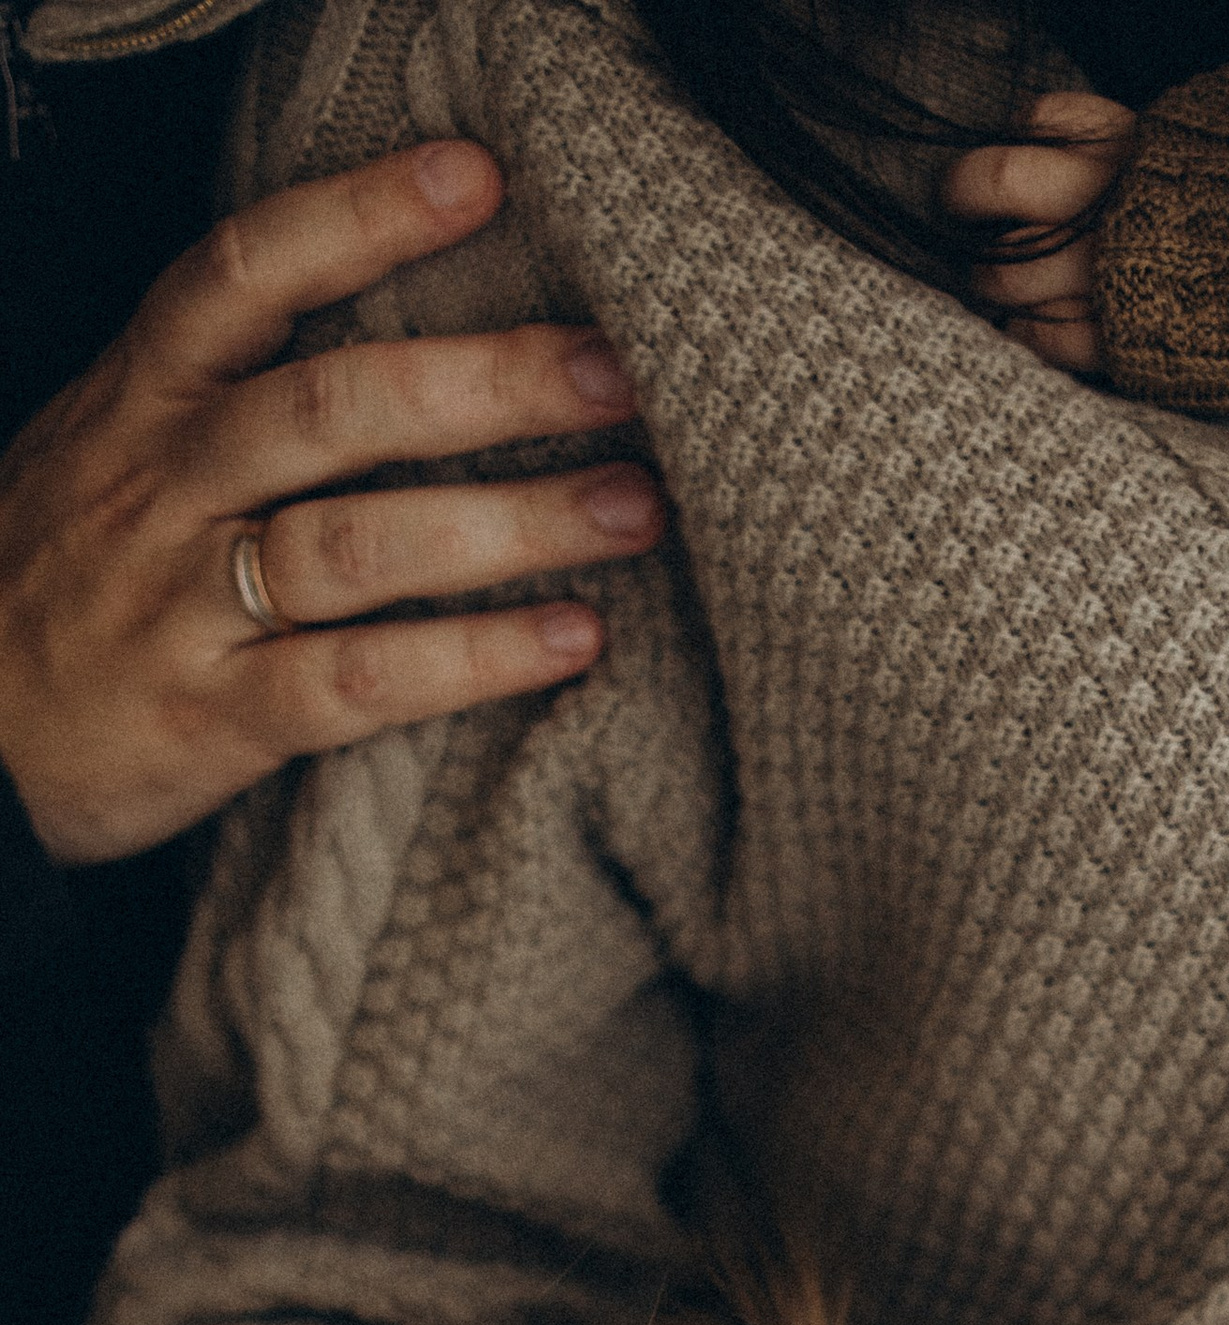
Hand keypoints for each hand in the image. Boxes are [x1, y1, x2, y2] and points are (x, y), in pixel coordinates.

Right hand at [0, 140, 664, 864]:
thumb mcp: (120, 447)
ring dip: (510, 521)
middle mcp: (168, 482)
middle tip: (617, 374)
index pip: (249, 270)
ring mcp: (187, 603)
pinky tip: (572, 641)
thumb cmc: (73, 579)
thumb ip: (236, 388)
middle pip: (335, 405)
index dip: (360, 215)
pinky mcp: (215, 718)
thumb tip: (413, 334)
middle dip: (486, 380)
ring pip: (360, 543)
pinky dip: (473, 662)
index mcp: (146, 394)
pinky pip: (358, 684)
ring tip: (631, 507)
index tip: (478, 178)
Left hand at [945, 94, 1138, 374]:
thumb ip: (1068, 123)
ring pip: (1017, 294)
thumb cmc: (1195, 189)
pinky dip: (1027, 331)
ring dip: (999, 289)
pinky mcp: (1125, 345)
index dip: (964, 186)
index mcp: (1106, 168)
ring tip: (1006, 281)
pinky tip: (1032, 319)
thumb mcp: (1136, 129)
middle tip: (982, 247)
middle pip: (1004, 248)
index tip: (955, 193)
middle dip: (980, 249)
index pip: (1001, 177)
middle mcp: (1105, 232)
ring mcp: (1113, 293)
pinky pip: (1047, 342)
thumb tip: (1007, 130)